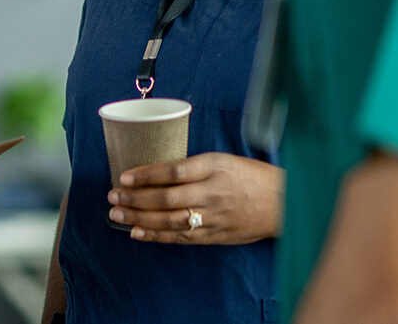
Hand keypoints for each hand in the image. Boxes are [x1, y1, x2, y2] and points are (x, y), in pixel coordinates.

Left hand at [108, 152, 283, 244]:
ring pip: (171, 220)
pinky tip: (138, 232)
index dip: (146, 174)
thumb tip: (154, 170)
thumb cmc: (250, 176)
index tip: (124, 176)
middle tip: (113, 197)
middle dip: (135, 199)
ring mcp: (214, 216)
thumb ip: (193, 166)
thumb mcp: (223, 160)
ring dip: (140, 218)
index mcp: (214, 167)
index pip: (173, 171)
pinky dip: (158, 236)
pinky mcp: (216, 235)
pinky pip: (182, 236)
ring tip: (117, 215)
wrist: (284, 202)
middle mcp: (213, 192)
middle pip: (167, 197)